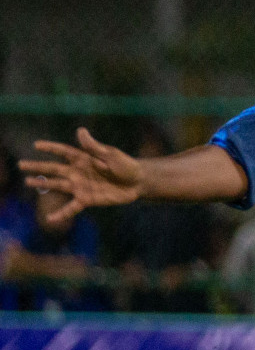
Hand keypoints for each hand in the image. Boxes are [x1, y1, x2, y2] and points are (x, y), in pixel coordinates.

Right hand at [20, 128, 143, 224]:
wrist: (138, 183)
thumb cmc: (126, 165)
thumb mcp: (111, 154)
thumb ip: (94, 146)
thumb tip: (80, 131)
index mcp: (84, 158)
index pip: (63, 151)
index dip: (51, 148)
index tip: (36, 145)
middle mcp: (78, 172)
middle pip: (54, 168)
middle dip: (38, 166)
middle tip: (21, 164)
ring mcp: (81, 186)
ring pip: (57, 185)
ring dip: (42, 184)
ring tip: (27, 182)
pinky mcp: (87, 199)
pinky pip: (71, 207)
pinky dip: (61, 213)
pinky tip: (50, 218)